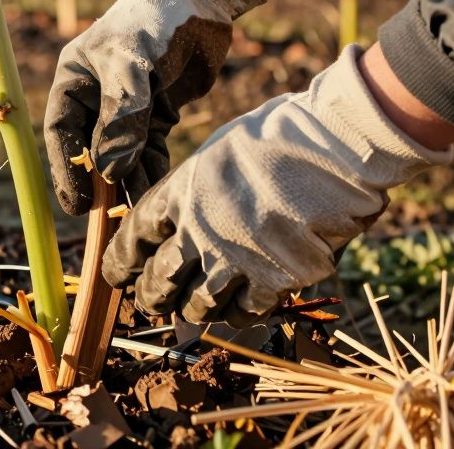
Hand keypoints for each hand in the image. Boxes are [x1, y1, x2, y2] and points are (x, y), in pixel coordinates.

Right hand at [43, 0, 267, 214]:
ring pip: (122, 156)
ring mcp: (127, 108)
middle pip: (90, 151)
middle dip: (98, 185)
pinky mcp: (156, 114)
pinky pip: (149, 151)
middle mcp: (96, 98)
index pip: (60, 132)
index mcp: (75, 80)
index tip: (76, 204)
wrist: (202, 1)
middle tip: (104, 221)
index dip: (65, 169)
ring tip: (135, 217)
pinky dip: (152, 171)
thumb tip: (110, 170)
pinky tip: (158, 195)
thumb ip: (121, 115)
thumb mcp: (133, 63)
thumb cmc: (156, 21)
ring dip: (128, 184)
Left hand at [101, 46, 452, 323]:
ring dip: (192, 311)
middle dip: (151, 297)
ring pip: (198, 306)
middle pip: (159, 282)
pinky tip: (240, 309)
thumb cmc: (281, 138)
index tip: (117, 275)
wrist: (336, 148)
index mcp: (181, 192)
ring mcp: (236, 259)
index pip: (133, 238)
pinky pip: (244, 313)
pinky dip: (238, 316)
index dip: (121, 263)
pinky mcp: (274, 280)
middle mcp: (200, 230)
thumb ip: (194, 190)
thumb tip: (179, 218)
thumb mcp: (219, 152)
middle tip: (153, 302)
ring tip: (193, 310)